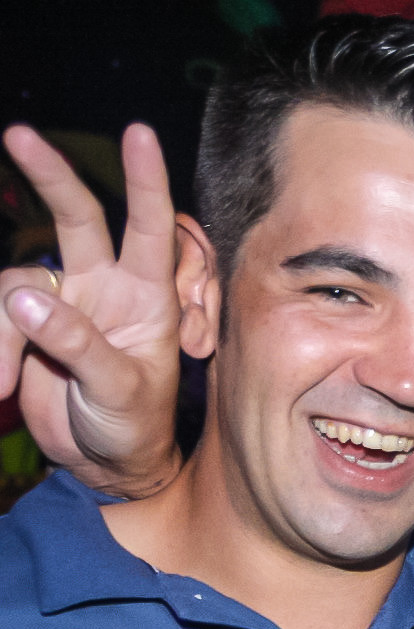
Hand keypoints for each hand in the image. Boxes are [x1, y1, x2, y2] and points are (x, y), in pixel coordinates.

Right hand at [0, 123, 182, 496]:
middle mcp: (107, 287)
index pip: (152, 228)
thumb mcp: (117, 391)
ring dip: (0, 331)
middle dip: (50, 173)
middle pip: (78, 217)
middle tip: (18, 135)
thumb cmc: (134, 427)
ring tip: (1, 384)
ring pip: (15, 283)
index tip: (139, 132)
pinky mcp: (25, 322)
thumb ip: (76, 343)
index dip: (146, 180)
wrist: (106, 463)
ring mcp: (63, 301)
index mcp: (149, 297)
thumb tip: (24, 298)